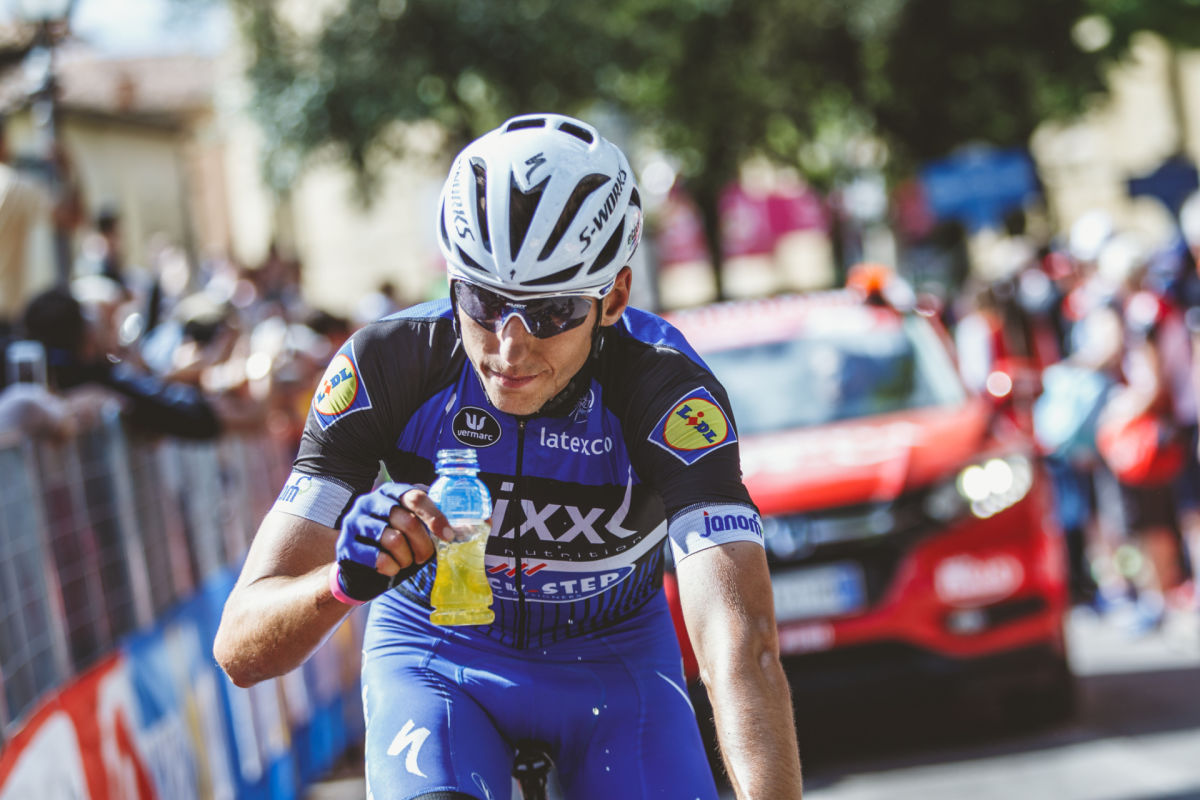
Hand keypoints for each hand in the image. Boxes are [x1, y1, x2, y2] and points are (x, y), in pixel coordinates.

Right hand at [331, 482, 447, 603]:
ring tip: (406, 562)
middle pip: (407, 520)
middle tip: (426, 557)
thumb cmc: (396, 545)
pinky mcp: (346, 545)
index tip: (449, 536)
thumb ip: (440, 522)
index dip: (435, 517)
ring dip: (407, 557)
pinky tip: (392, 568)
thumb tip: (485, 521)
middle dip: (423, 544)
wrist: (360, 569)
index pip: (416, 496)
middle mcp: (369, 501)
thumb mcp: (416, 529)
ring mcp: (354, 522)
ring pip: (392, 540)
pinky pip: (378, 558)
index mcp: (390, 491)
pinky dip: (392, 567)